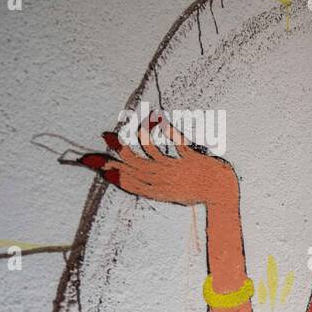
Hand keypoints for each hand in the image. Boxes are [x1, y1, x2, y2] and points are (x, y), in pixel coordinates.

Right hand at [100, 114, 235, 206]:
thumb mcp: (170, 193)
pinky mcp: (192, 159)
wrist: (221, 193)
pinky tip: (158, 118)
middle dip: (116, 151)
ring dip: (139, 136)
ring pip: (151, 152)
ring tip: (131, 124)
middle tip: (103, 134)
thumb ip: (150, 185)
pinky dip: (167, 129)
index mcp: (157, 191)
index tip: (90, 160)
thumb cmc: (195, 191)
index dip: (109, 170)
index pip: (127, 180)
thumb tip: (131, 172)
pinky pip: (177, 142)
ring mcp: (178, 170)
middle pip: (135, 165)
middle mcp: (165, 181)